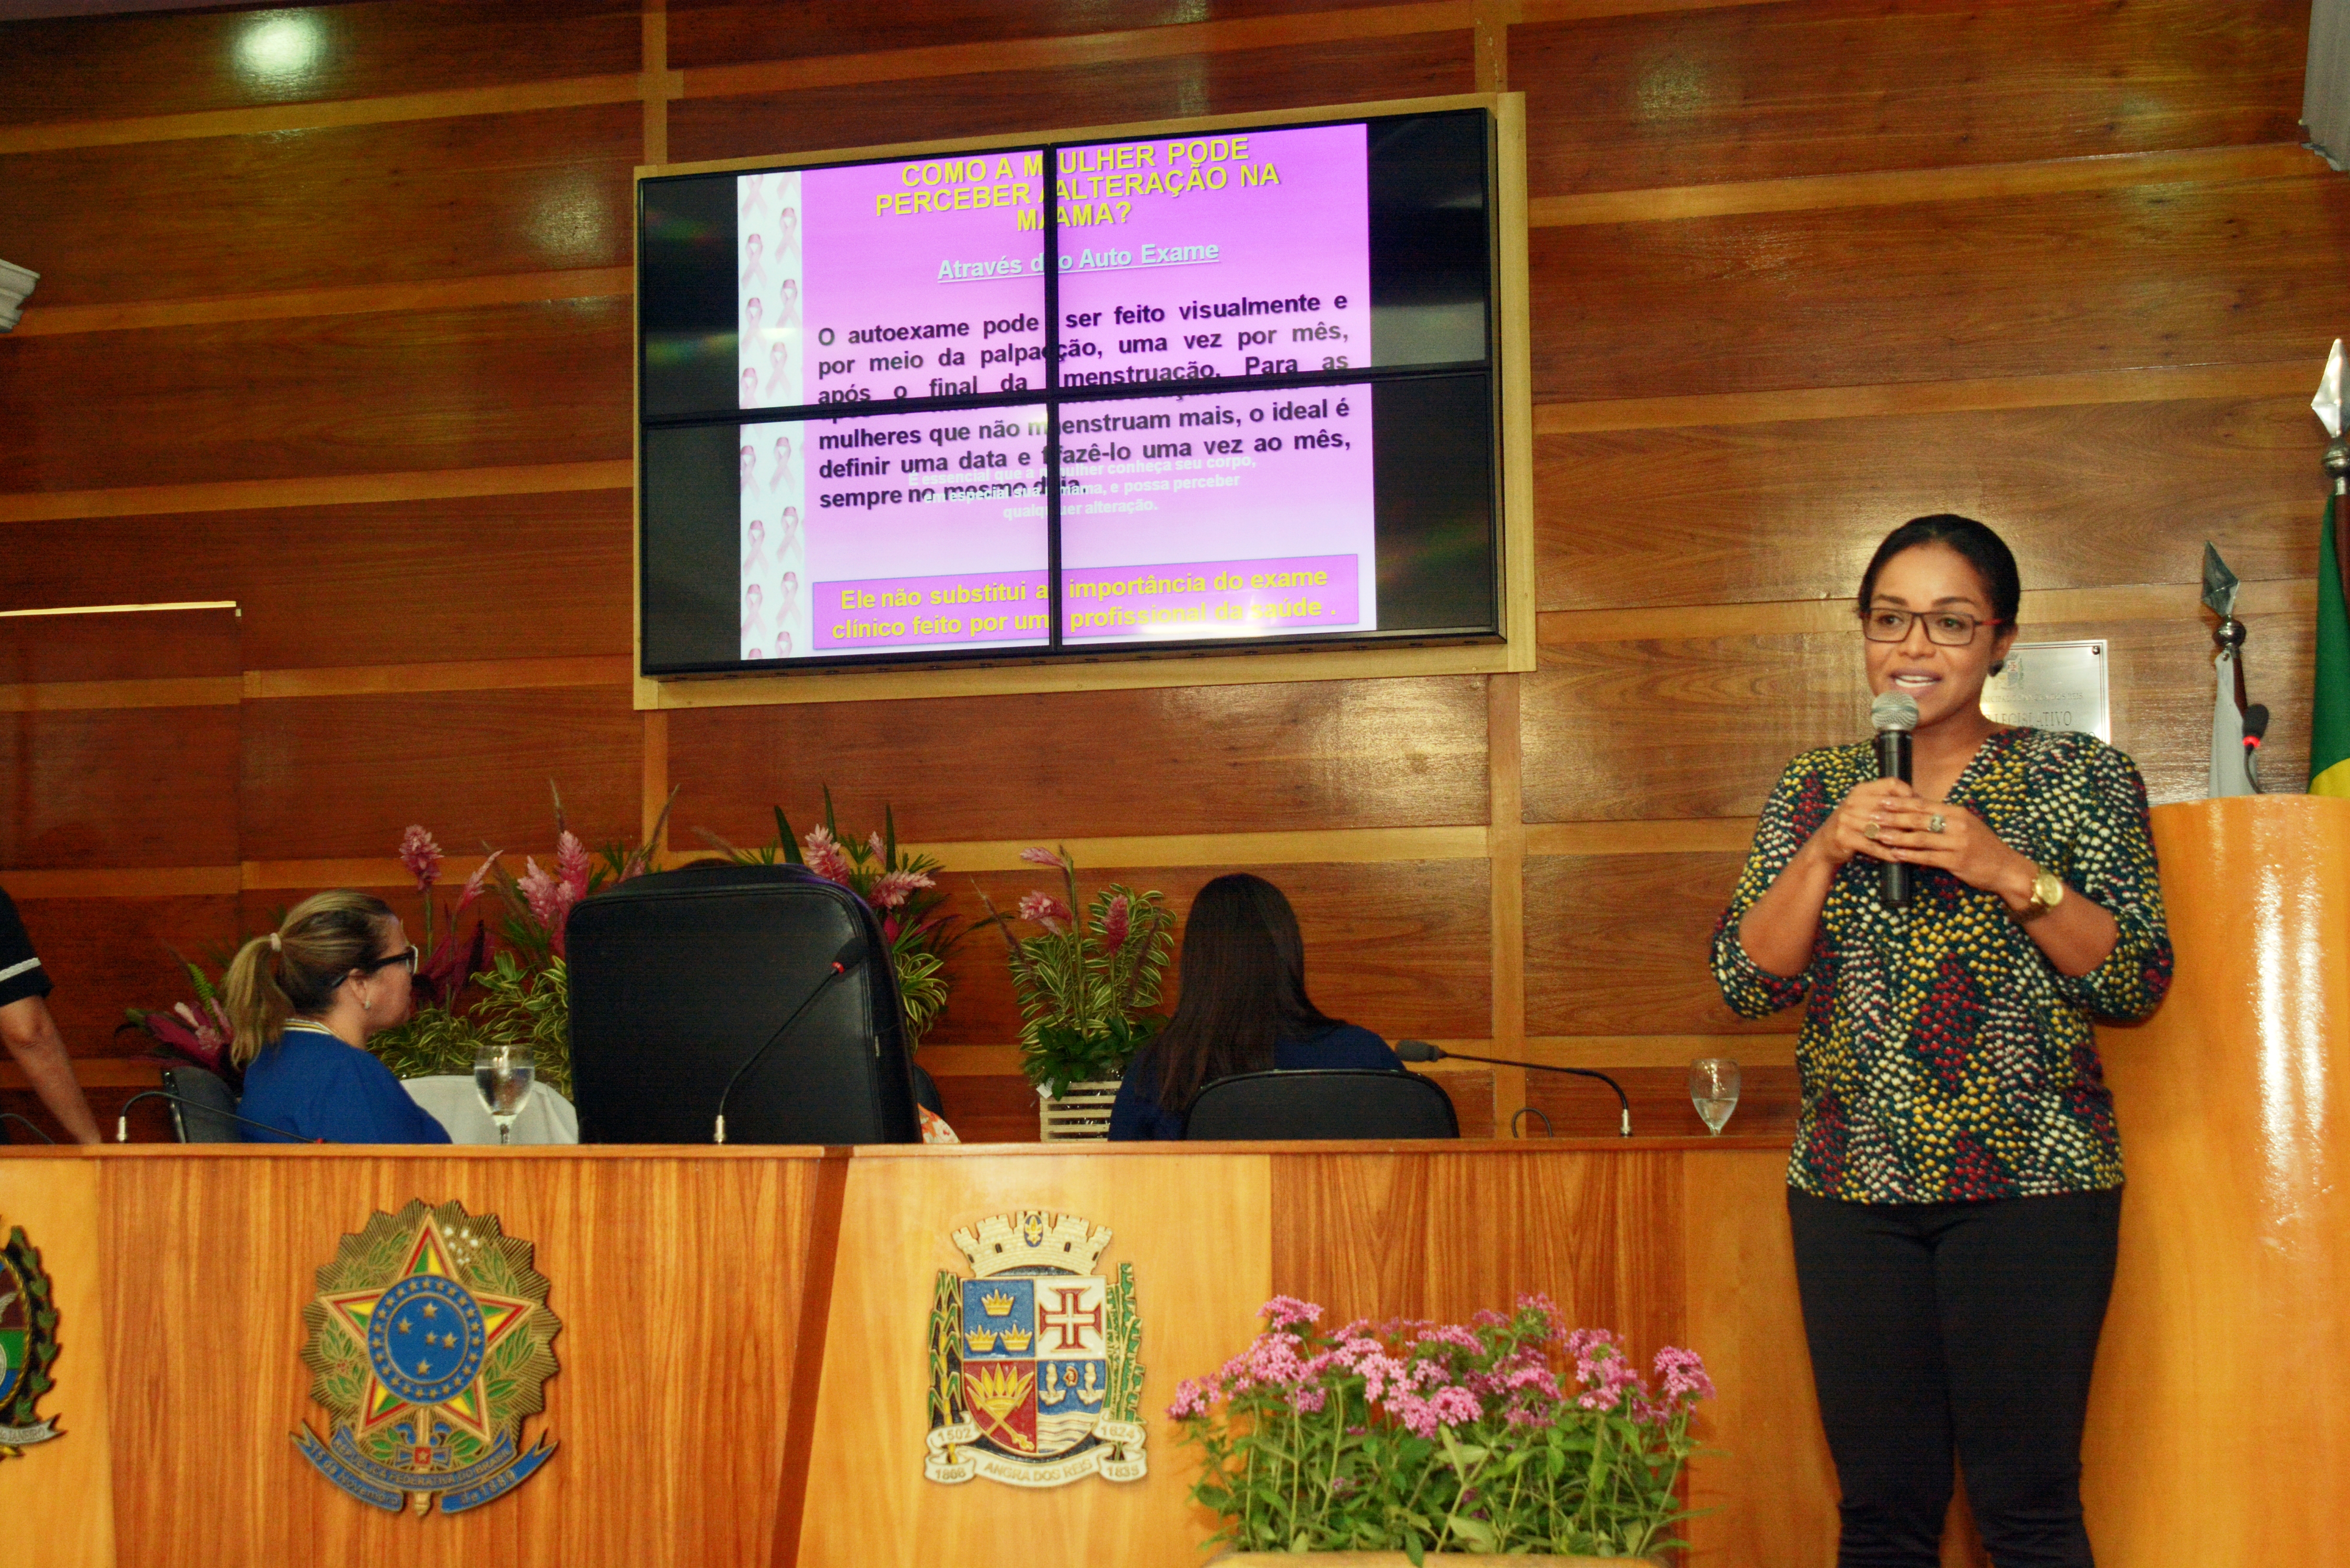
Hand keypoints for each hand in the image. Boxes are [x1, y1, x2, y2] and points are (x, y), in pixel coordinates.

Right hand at [1806, 777, 1924, 868]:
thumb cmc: (1853, 825)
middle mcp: (1852, 802)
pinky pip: (1871, 845)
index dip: (1908, 793)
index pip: (1891, 784)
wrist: (1824, 844)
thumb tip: (1919, 802)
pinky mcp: (1844, 837)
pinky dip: (1885, 853)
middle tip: (1924, 828)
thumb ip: (1886, 803)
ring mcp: (1846, 819)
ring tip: (1915, 844)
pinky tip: (1897, 857)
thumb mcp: (1865, 808)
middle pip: (1889, 807)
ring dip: (1900, 837)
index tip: (1920, 806)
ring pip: (1882, 827)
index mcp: (1861, 790)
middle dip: (1908, 818)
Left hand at [1867, 795, 2035, 906]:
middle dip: (1893, 817)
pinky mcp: (1957, 861)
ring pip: (1921, 838)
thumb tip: (1916, 810)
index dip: (1900, 802)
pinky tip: (1895, 854)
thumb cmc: (1982, 846)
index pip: (1923, 804)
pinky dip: (1910, 855)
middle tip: (1872, 816)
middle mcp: (1957, 824)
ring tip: (1878, 835)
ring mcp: (1958, 843)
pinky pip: (1928, 857)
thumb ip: (1943, 818)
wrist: (2006, 868)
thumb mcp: (1965, 825)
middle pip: (1919, 819)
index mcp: (1957, 812)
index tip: (1881, 800)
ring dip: (1897, 837)